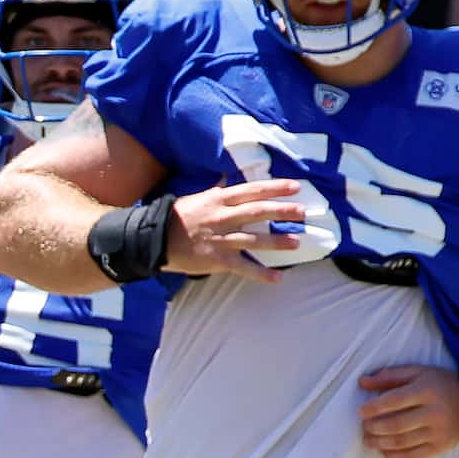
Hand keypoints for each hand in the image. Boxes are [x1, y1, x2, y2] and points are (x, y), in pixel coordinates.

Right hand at [164, 180, 310, 283]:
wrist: (155, 239)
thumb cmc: (178, 217)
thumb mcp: (198, 198)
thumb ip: (217, 190)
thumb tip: (227, 179)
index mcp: (220, 200)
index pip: (253, 191)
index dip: (275, 188)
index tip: (295, 187)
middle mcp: (223, 217)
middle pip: (258, 212)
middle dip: (282, 211)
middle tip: (303, 212)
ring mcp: (221, 240)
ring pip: (254, 239)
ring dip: (277, 241)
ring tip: (296, 242)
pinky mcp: (217, 260)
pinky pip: (243, 267)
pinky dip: (260, 274)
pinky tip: (277, 278)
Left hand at [357, 365, 458, 457]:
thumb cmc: (439, 385)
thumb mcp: (419, 373)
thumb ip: (391, 376)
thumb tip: (362, 382)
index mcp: (428, 391)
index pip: (396, 400)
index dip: (375, 407)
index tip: (361, 412)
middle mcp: (434, 413)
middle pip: (397, 424)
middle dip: (375, 428)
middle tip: (363, 427)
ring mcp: (438, 432)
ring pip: (402, 442)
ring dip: (380, 443)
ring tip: (367, 440)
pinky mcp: (439, 447)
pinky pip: (412, 455)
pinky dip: (394, 455)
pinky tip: (383, 450)